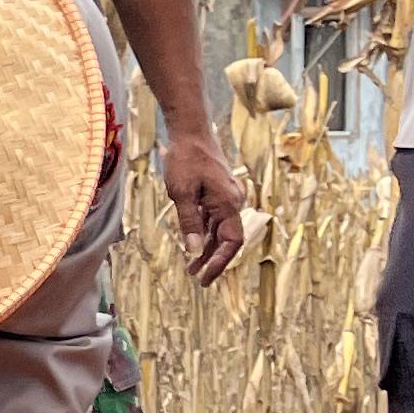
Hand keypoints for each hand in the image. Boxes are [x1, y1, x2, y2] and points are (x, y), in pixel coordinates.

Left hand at [160, 129, 247, 284]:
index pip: (231, 242)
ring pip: (221, 230)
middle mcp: (233, 201)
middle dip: (213, 260)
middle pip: (228, 239)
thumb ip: (189, 222)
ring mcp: (227, 197)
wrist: (191, 132)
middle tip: (198, 280)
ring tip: (192, 267)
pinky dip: (206, 233)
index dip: (220, 262)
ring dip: (208, 248)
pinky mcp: (220, 193)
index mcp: (227, 203)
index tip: (206, 278)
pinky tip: (194, 243)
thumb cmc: (185, 159)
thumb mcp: (181, 192)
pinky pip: (216, 219)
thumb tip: (194, 250)